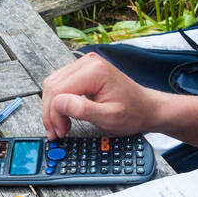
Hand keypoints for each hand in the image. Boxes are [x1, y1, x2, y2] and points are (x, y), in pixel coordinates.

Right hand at [41, 52, 159, 140]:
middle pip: (53, 86)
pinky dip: (59, 102)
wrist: (146, 108)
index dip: (54, 114)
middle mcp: (87, 63)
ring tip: (60, 127)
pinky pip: (61, 85)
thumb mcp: (109, 117)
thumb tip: (58, 103)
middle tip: (56, 133)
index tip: (59, 132)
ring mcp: (84, 65)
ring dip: (53, 108)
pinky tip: (64, 116)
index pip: (59, 90)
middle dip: (51, 112)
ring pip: (53, 85)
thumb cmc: (133, 113)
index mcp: (94, 71)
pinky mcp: (83, 72)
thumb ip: (83, 109)